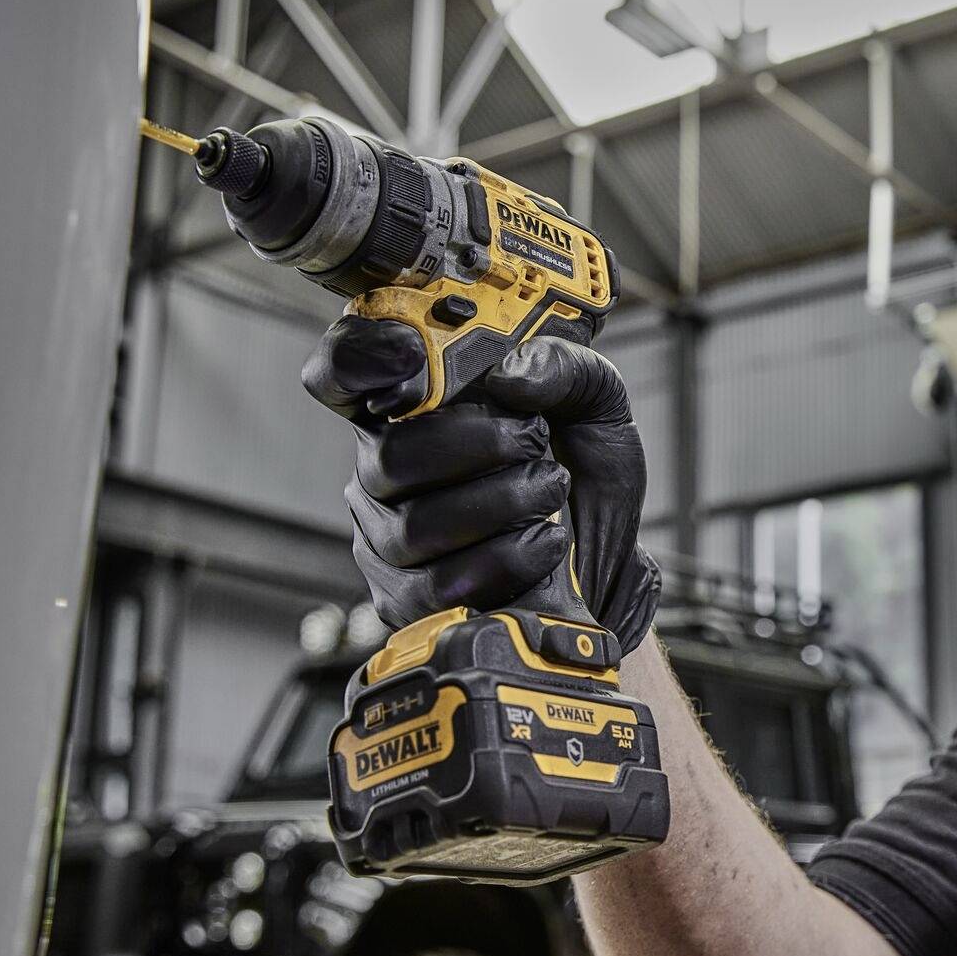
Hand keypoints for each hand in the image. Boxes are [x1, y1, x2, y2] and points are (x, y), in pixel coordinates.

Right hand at [302, 317, 660, 649]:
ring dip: (500, 506)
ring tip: (549, 493)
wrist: (613, 554)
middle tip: (533, 442)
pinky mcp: (407, 598)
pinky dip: (504, 560)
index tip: (412, 357)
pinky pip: (435, 586)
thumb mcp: (595, 403)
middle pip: (387, 458)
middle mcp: (384, 467)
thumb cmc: (583, 474)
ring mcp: (386, 535)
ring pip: (413, 527)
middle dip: (476, 448)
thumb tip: (510, 376)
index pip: (343, 371)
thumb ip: (563, 366)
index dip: (360, 358)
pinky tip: (543, 543)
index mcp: (410, 406)